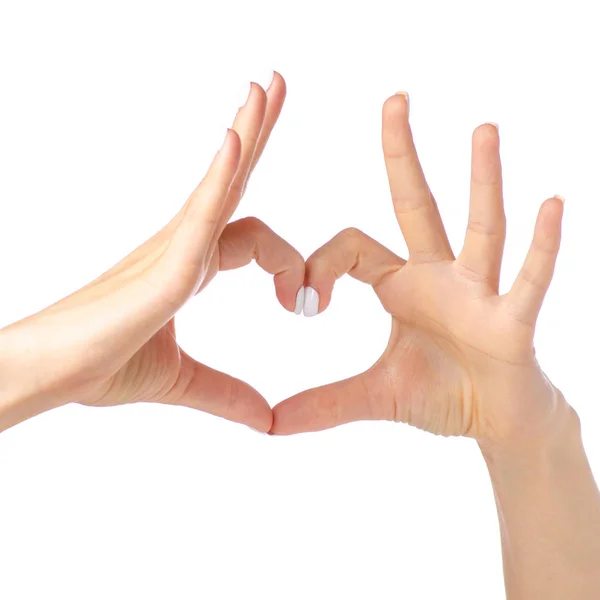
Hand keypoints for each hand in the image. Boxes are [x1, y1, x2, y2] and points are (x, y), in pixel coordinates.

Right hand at [0, 73, 303, 433]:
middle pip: (231, 180)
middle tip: (277, 86)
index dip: (290, 263)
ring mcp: (172, 248)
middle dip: (257, 132)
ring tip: (269, 86)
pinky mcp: (162, 265)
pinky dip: (220, 178)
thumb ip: (227, 395)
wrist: (52, 377)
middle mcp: (184, 245)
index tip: (303, 305)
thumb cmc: (100, 366)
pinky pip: (198, 213)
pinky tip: (237, 141)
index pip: (253, 235)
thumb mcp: (182, 381)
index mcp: (192, 266)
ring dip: (246, 132)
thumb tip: (268, 422)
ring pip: (219, 182)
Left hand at [272, 93, 569, 448]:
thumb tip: (270, 424)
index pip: (351, 247)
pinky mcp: (513, 320)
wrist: (495, 421)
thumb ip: (324, 403)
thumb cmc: (440, 393)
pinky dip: (540, 246)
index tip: (303, 299)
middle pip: (417, 205)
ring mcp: (479, 293)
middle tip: (394, 99)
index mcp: (401, 286)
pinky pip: (528, 278)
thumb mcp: (374, 396)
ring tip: (481, 129)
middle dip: (403, 155)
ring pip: (479, 227)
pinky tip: (551, 204)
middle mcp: (439, 276)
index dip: (320, 264)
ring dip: (481, 181)